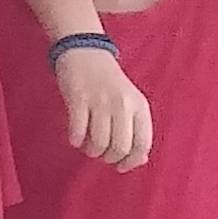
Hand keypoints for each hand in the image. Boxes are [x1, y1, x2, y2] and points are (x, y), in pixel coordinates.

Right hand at [57, 47, 152, 172]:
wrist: (85, 52)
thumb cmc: (108, 82)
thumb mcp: (129, 102)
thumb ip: (136, 128)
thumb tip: (139, 159)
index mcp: (139, 106)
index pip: (142, 144)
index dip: (131, 161)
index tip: (121, 166)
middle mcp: (123, 104)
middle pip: (120, 147)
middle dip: (108, 158)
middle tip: (101, 154)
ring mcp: (100, 101)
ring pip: (99, 143)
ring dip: (91, 150)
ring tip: (87, 144)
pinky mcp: (78, 98)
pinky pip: (78, 132)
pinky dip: (76, 140)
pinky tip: (75, 137)